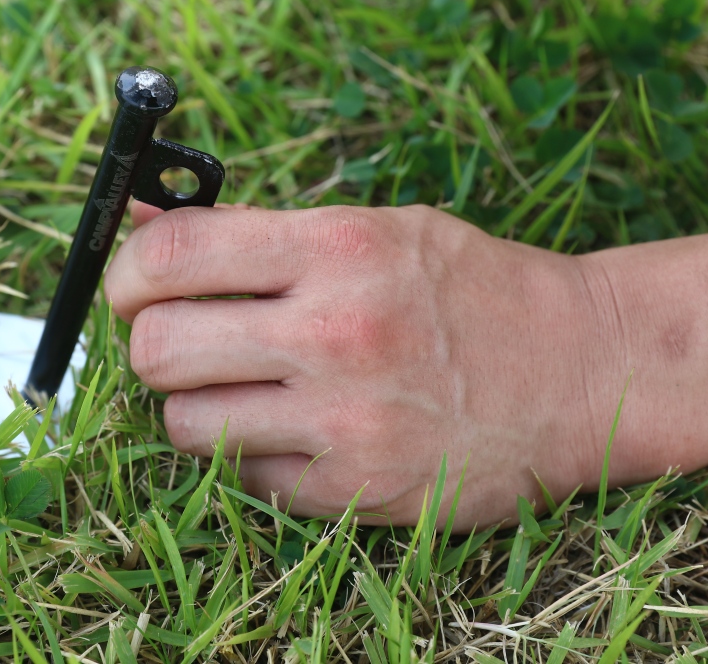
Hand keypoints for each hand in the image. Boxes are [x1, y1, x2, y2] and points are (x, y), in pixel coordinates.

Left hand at [105, 202, 641, 526]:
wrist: (581, 370)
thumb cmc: (469, 287)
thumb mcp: (371, 228)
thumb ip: (253, 230)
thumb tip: (138, 217)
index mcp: (336, 248)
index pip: (169, 255)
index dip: (126, 271)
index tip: (132, 285)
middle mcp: (334, 333)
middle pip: (156, 349)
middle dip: (155, 343)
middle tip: (190, 339)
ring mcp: (345, 421)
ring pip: (183, 425)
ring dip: (198, 407)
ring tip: (248, 387)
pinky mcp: (357, 491)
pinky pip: (244, 480)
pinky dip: (253, 457)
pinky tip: (301, 429)